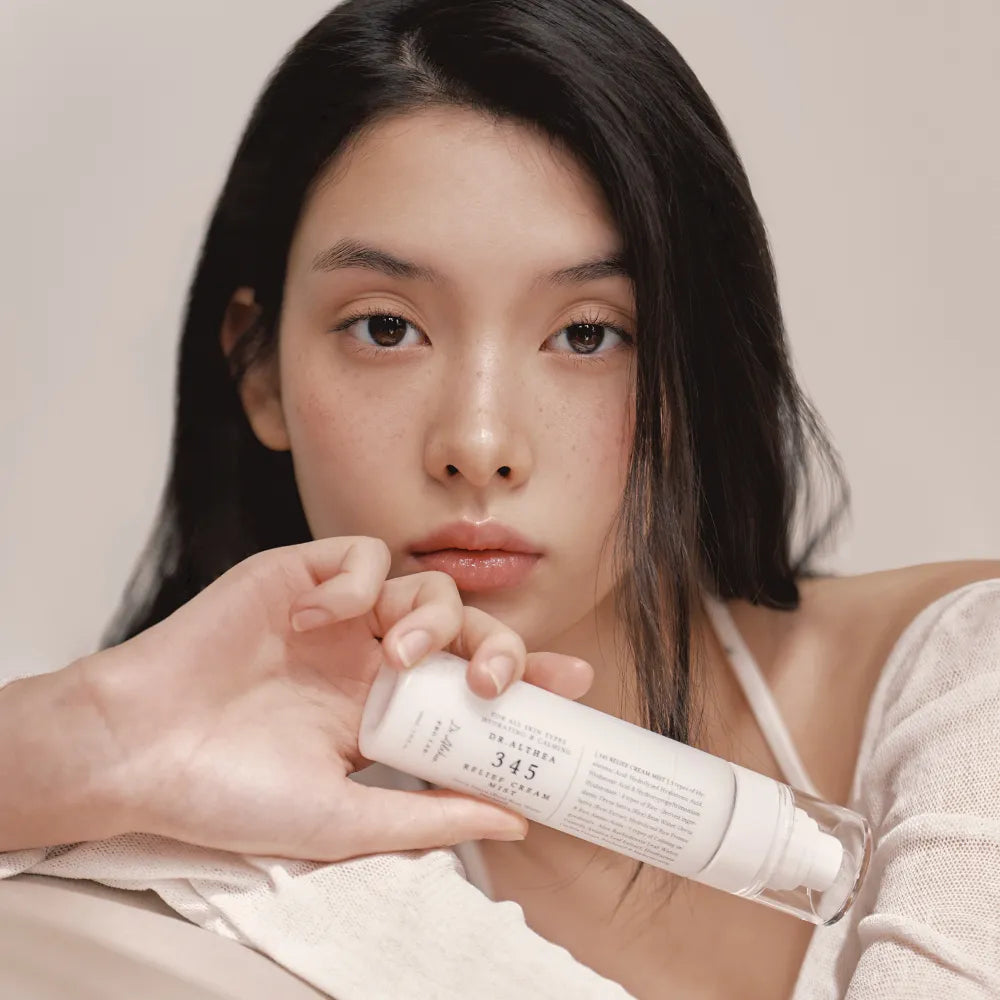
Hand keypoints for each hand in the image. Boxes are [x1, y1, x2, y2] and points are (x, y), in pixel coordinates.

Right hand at [77, 536, 592, 861]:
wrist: (137, 753)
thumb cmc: (228, 795)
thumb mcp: (343, 820)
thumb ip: (429, 817)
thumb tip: (516, 820)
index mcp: (384, 714)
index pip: (471, 686)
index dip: (527, 679)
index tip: (575, 687)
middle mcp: (367, 659)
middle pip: (465, 629)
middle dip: (498, 646)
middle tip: (496, 680)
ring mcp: (335, 617)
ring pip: (423, 585)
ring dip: (430, 617)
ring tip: (397, 657)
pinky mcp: (297, 576)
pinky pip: (359, 554)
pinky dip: (359, 579)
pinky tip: (325, 617)